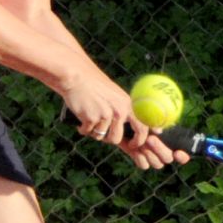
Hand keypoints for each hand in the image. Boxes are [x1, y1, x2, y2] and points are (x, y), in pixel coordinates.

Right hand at [59, 68, 190, 171]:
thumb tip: (145, 128)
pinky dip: (83, 128)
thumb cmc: (96, 87)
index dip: (139, 141)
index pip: (142, 128)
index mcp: (128, 104)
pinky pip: (88, 132)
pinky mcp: (91, 118)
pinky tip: (81, 119)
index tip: (133, 145)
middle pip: (117, 138)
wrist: (76, 77)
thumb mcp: (116, 96)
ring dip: (94, 132)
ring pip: (101, 137)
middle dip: (109, 139)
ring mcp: (105, 115)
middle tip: (103, 134)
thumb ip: (127, 110)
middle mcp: (119, 110)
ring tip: (90, 120)